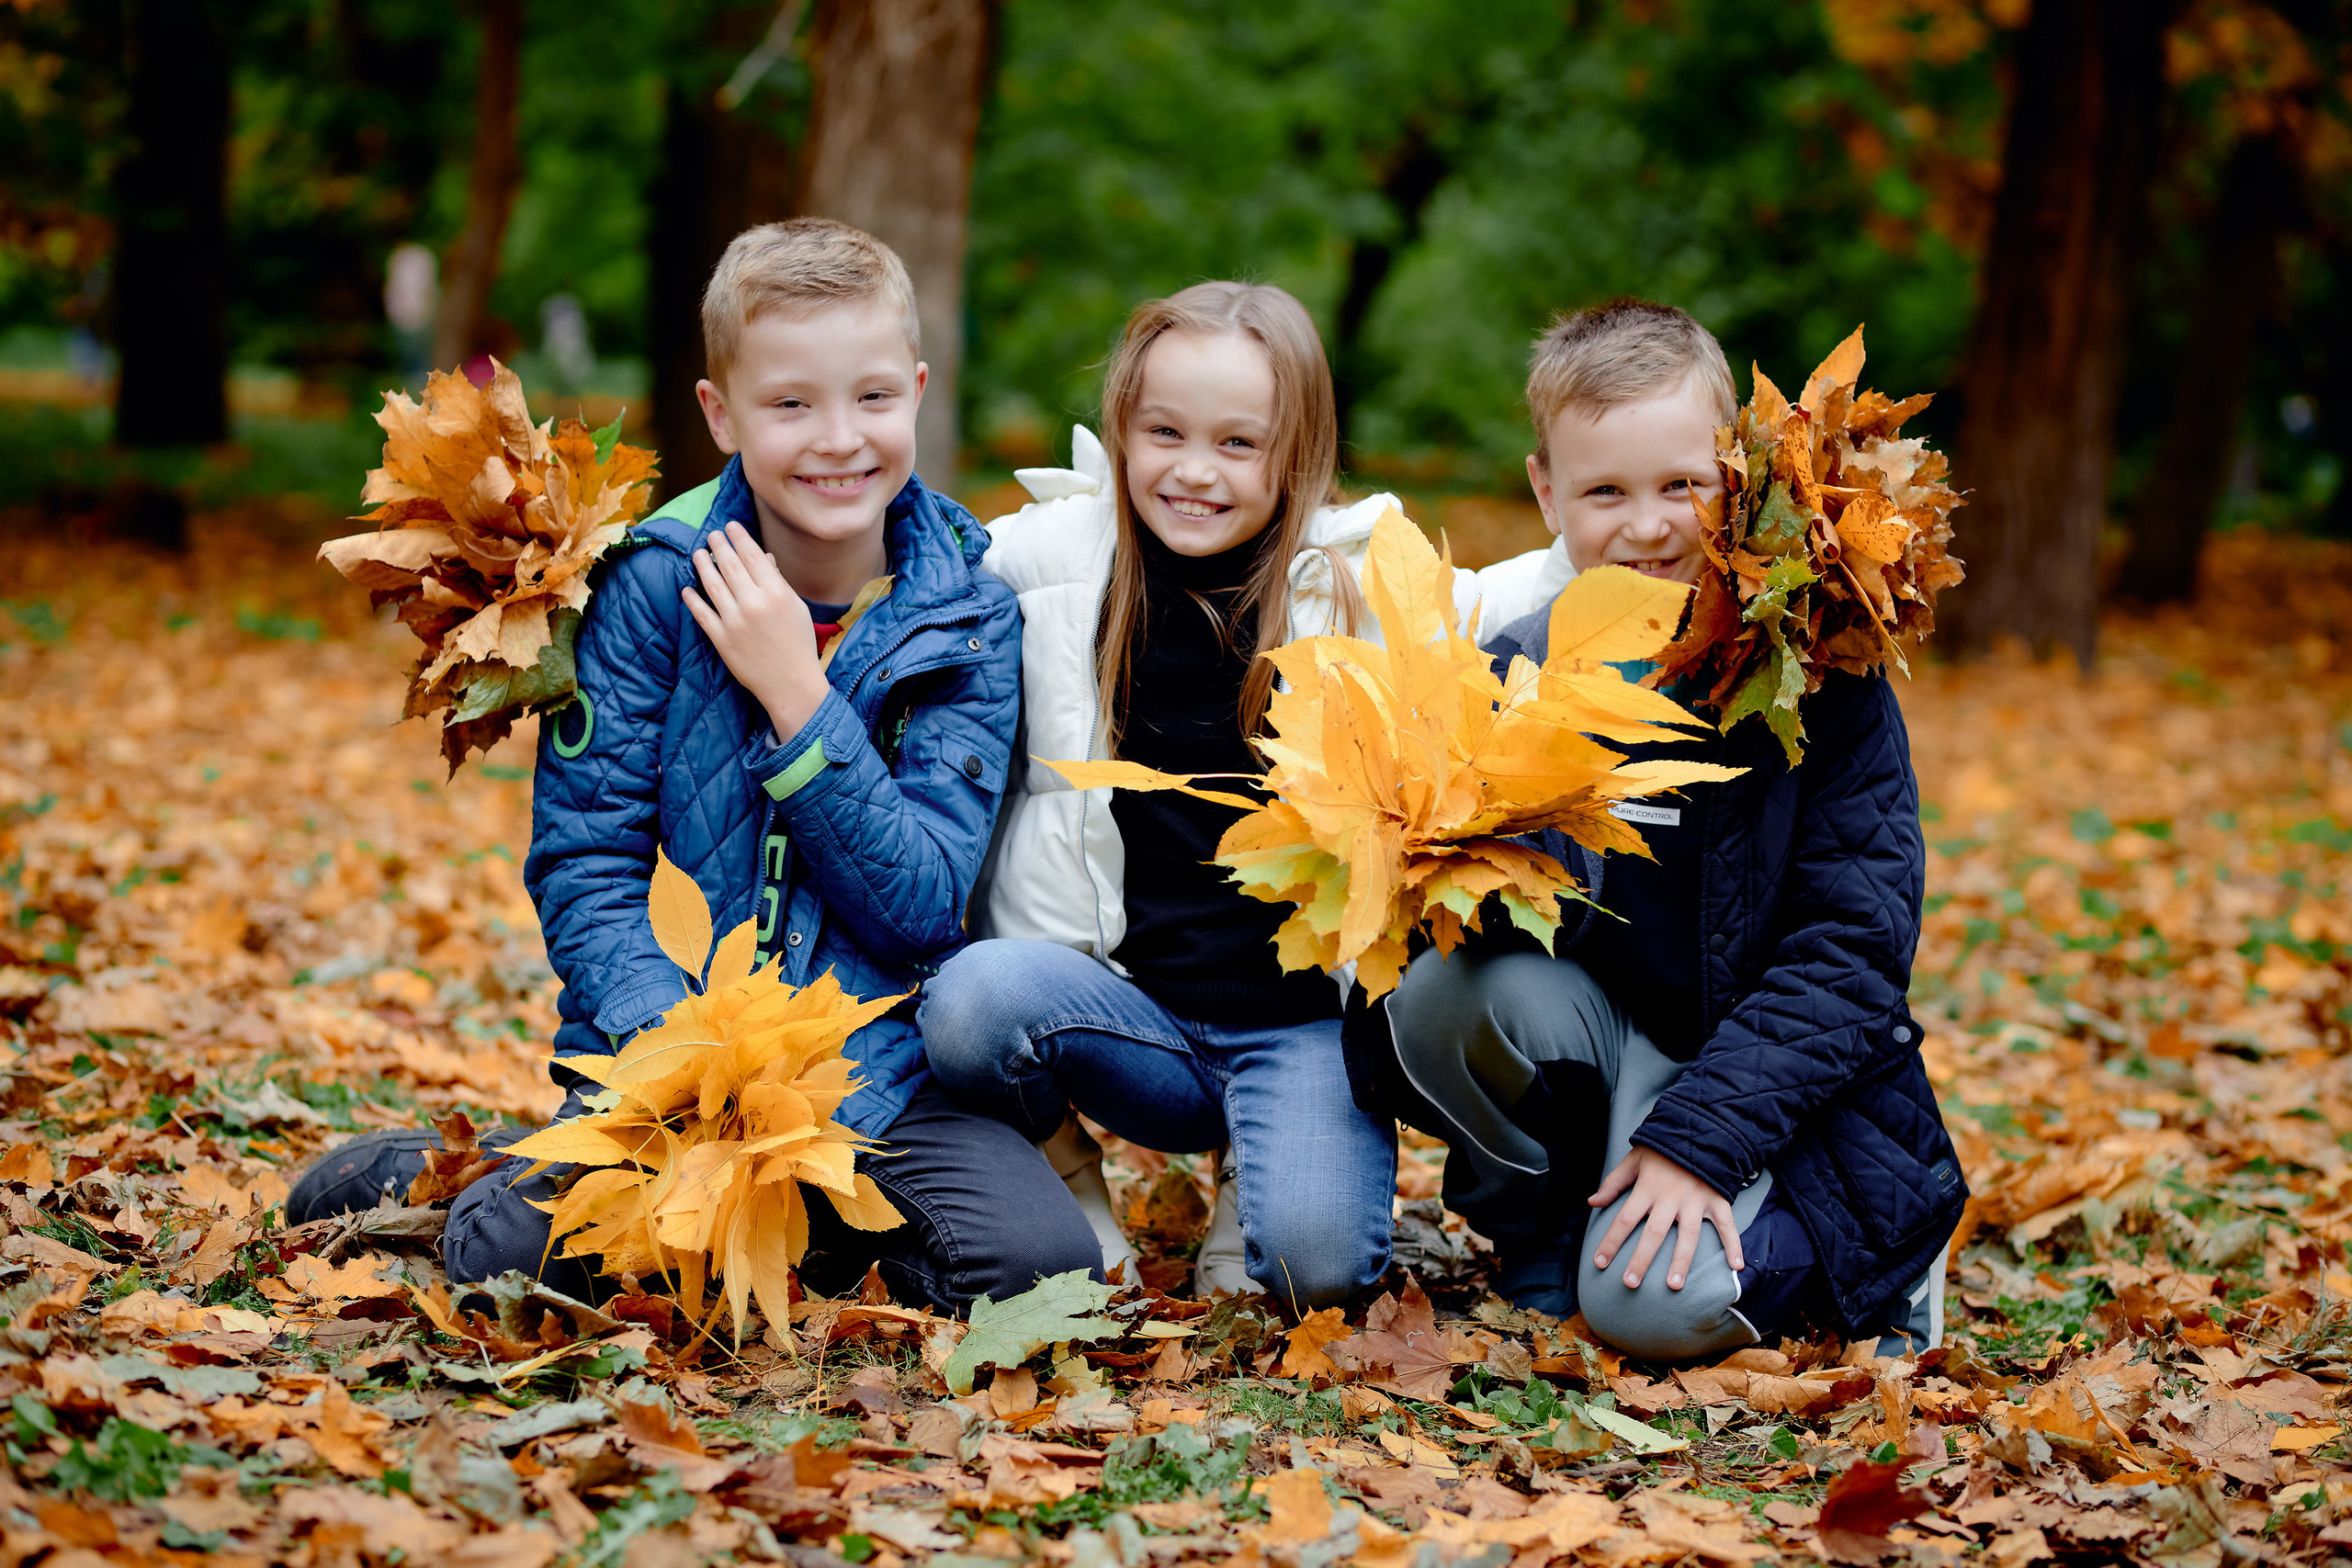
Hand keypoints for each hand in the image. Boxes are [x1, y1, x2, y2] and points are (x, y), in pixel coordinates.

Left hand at [681, 521, 828, 740]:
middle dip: (719, 546)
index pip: (753, 556)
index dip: (739, 538)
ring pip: (713, 585)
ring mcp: (735, 622)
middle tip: (712, 535)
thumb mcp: (796, 608)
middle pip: (730, 566)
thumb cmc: (799, 644)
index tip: (730, 526)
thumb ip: (778, 582)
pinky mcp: (722, 640)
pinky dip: (692, 600)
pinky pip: (702, 614)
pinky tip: (687, 589)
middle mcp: (754, 604)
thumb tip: (764, 557)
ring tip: (699, 553)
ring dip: (703, 566)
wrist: (791, 684)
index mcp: (777, 593)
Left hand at [1588, 1145, 1743, 1291]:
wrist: (1698, 1129)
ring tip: (1673, 1285)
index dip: (1611, 1242)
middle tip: (1630, 1283)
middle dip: (1641, 1259)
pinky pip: (1727, 1225)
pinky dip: (1734, 1245)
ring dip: (1681, 1261)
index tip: (1599, 1263)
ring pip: (1689, 1235)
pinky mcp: (1717, 1200)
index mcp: (1648, 1188)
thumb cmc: (1662, 1148)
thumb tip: (1592, 1202)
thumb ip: (1613, 1183)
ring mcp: (1696, 1201)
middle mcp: (1671, 1197)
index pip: (1625, 1219)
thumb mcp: (1633, 1159)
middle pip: (1654, 1233)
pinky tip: (1736, 1267)